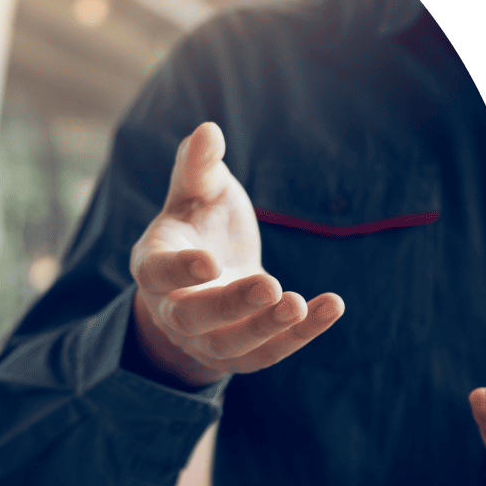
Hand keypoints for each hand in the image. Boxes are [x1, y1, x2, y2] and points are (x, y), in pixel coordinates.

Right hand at [129, 122, 344, 386]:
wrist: (206, 279)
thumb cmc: (199, 224)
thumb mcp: (198, 191)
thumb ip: (198, 166)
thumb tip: (208, 130)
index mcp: (153, 265)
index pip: (159, 273)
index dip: (181, 270)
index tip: (211, 262)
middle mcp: (171, 309)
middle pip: (191, 318)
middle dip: (230, 306)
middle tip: (270, 285)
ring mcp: (204, 339)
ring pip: (230, 345)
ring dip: (265, 328)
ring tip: (300, 303)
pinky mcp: (239, 355)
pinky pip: (267, 353)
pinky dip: (300, 335)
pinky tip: (331, 307)